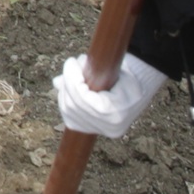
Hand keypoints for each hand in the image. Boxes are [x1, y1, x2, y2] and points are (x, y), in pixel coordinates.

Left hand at [54, 51, 169, 139]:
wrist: (137, 94)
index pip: (83, 98)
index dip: (72, 78)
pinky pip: (69, 117)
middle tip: (72, 64)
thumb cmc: (129, 80)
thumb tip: (56, 82)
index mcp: (115, 114)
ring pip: (67, 112)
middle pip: (72, 105)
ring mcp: (98, 132)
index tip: (71, 61)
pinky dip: (65, 100)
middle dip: (68, 82)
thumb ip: (91, 75)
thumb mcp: (119, 72)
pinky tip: (69, 88)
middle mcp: (106, 128)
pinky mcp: (90, 131)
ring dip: (64, 90)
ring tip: (72, 75)